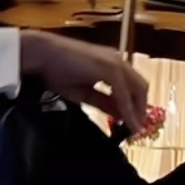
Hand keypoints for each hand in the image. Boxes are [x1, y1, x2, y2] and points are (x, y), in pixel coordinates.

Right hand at [19, 31, 148, 134]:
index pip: (133, 86)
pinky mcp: (110, 68)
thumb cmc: (57, 71)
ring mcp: (115, 63)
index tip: (133, 123)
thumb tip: (121, 115)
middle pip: (140, 87)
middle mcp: (117, 61)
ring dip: (137, 110)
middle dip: (141, 109)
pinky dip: (127, 108)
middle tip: (136, 128)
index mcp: (111, 64)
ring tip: (134, 128)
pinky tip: (127, 122)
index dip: (136, 105)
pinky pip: (123, 93)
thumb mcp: (84, 92)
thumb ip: (103, 102)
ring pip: (137, 89)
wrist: (43, 56)